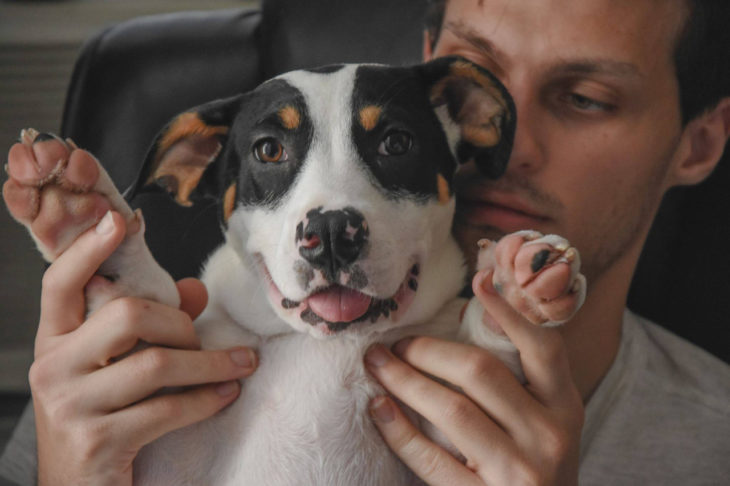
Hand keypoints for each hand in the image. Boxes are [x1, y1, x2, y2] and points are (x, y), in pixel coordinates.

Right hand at [29, 211, 257, 485]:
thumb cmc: (104, 419)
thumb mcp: (119, 368)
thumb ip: (152, 326)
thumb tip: (196, 289)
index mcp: (55, 341)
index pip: (60, 282)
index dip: (88, 249)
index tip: (118, 219)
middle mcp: (52, 367)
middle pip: (127, 315)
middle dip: (182, 324)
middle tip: (204, 339)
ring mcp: (70, 406)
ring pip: (156, 363)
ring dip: (211, 363)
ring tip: (241, 365)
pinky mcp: (96, 441)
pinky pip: (167, 408)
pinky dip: (207, 398)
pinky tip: (227, 394)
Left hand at [365, 270, 583, 485]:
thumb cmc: (536, 469)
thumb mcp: (547, 426)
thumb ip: (523, 384)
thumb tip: (480, 318)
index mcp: (566, 409)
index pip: (543, 348)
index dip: (508, 311)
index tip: (477, 281)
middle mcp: (549, 437)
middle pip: (481, 372)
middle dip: (428, 350)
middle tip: (397, 343)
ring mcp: (519, 471)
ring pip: (451, 410)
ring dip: (404, 380)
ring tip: (378, 364)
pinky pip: (431, 458)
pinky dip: (398, 430)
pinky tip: (378, 408)